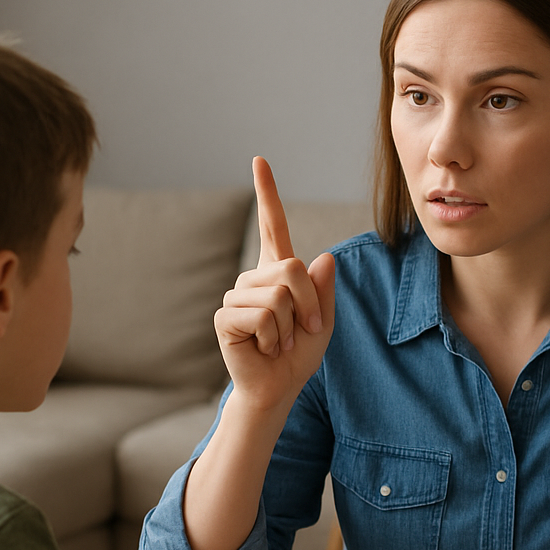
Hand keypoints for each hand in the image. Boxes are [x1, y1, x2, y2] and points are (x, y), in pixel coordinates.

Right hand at [215, 157, 335, 411]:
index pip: (273, 226)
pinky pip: (264, 316)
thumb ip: (324, 290)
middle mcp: (253, 278)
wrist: (278, 388)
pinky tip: (265, 349)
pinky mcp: (225, 317)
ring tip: (280, 343)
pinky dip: (275, 338)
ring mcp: (236, 295)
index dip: (266, 194)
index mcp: (276, 272)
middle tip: (304, 332)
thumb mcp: (323, 321)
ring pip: (279, 295)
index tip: (259, 160)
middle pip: (291, 268)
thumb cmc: (299, 355)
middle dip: (308, 304)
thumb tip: (323, 257)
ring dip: (291, 327)